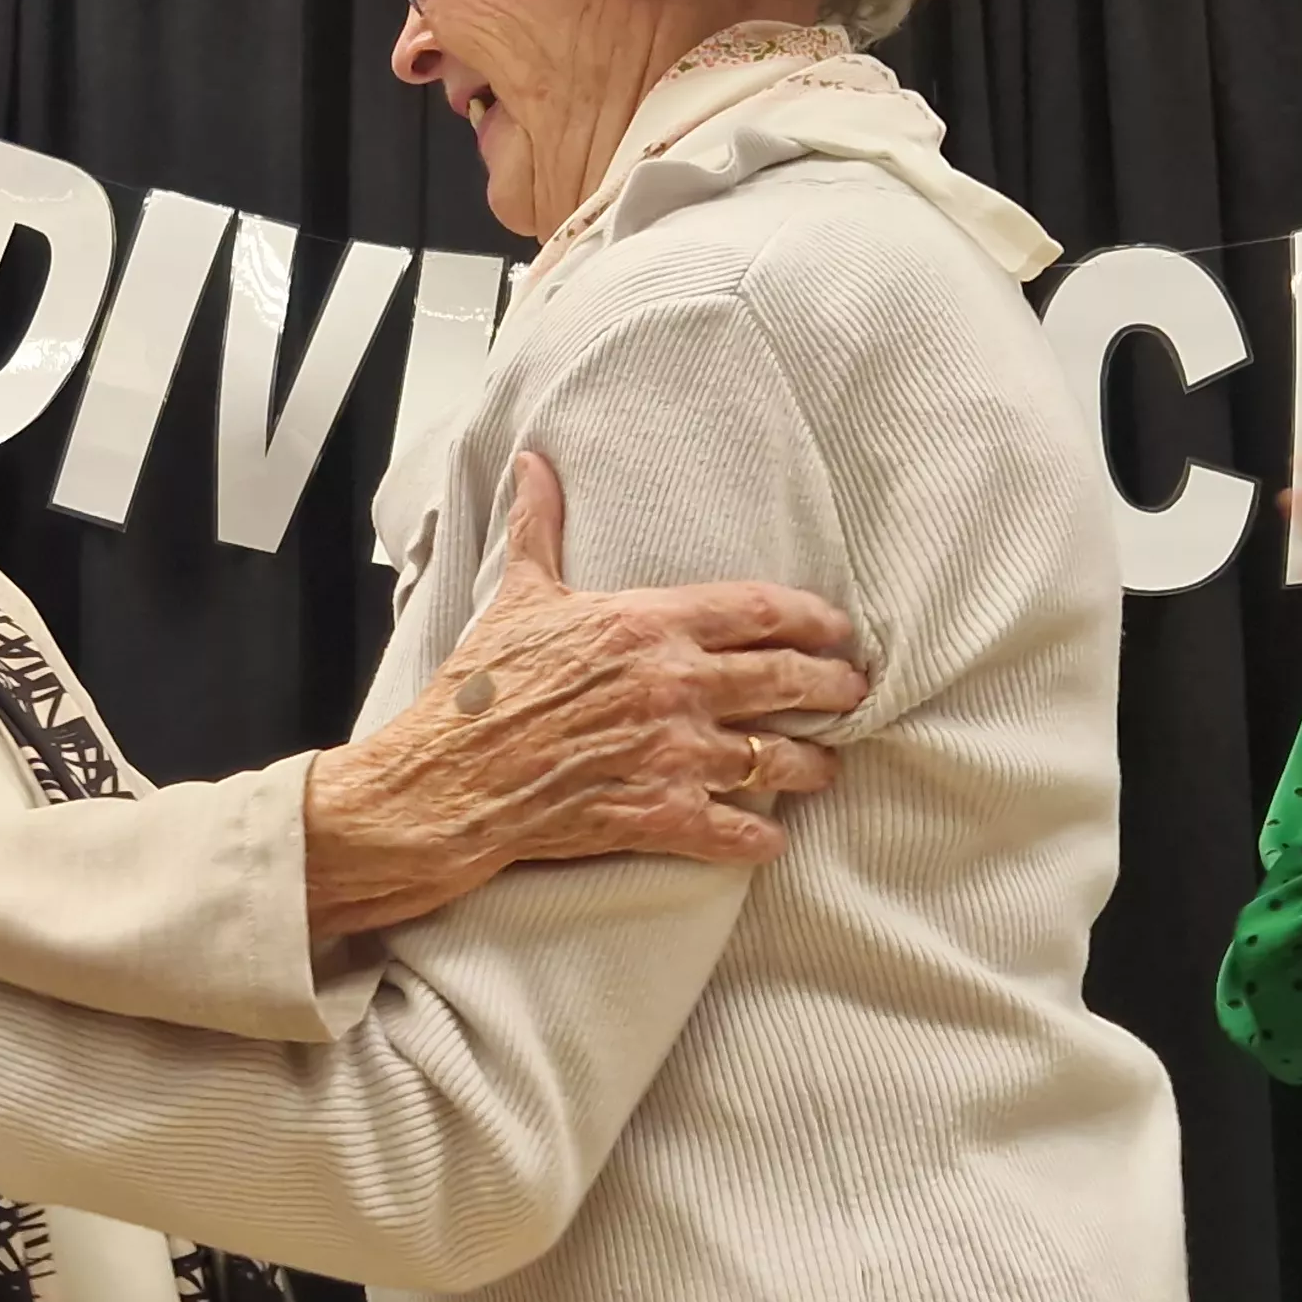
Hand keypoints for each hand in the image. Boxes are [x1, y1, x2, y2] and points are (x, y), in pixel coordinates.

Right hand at [302, 451, 868, 939]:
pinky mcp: (656, 814)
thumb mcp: (515, 596)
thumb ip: (539, 529)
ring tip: (825, 769)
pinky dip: (759, 837)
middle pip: (787, 680)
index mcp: (645, 624)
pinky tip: (771, 837)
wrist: (445, 779)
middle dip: (835, 688)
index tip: (839, 630)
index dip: (813, 619)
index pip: (759, 609)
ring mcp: (670, 753)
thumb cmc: (479, 689)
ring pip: (774, 759)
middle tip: (856, 694)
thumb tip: (535, 465)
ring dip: (811, 766)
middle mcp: (672, 685)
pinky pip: (732, 829)